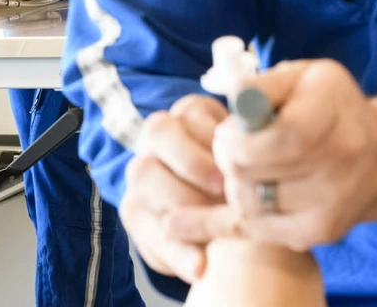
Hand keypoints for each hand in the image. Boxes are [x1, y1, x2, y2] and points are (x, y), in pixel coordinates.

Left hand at [121, 94, 228, 282]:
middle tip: (216, 211)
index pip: (140, 216)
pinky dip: (214, 134)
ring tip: (227, 183)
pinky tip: (238, 157)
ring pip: (160, 134)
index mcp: (138, 205)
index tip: (202, 266)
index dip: (173, 245)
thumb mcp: (197, 246)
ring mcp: (162, 133)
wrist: (230, 186)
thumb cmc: (210, 222)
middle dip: (180, 196)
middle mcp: (143, 166)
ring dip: (195, 160)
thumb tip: (201, 268)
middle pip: (142, 172)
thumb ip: (190, 255)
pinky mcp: (189, 108)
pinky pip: (192, 112)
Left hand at [167, 59, 376, 252]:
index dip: (233, 137)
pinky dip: (228, 218)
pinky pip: (255, 231)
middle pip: (246, 174)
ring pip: (246, 206)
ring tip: (248, 167)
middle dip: (227, 157)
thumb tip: (231, 97)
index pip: (262, 142)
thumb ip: (263, 85)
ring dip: (235, 185)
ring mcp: (327, 209)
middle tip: (233, 146)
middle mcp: (335, 169)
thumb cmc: (332, 107)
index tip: (231, 128)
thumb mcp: (304, 77)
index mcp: (328, 121)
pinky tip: (194, 216)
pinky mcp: (316, 234)